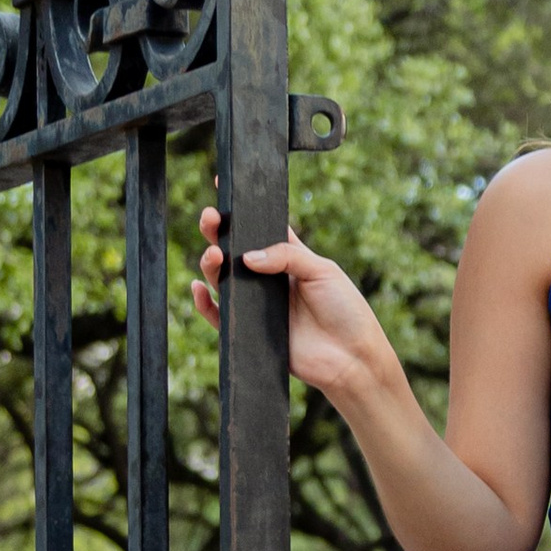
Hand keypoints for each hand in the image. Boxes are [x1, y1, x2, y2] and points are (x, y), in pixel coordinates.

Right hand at [193, 206, 398, 411]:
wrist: (351, 358)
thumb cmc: (346, 311)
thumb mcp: (322, 271)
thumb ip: (286, 256)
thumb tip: (246, 256)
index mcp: (289, 258)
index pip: (261, 230)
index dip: (243, 213)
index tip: (224, 192)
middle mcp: (270, 279)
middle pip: (234, 251)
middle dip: (217, 232)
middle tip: (209, 219)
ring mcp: (259, 305)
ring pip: (223, 280)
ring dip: (210, 264)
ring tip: (213, 255)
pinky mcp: (251, 331)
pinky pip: (219, 316)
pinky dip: (205, 304)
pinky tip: (198, 289)